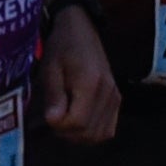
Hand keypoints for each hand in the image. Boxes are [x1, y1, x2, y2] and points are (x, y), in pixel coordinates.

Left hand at [37, 8, 119, 143]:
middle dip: (68, 133)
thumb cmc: (61, 46)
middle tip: (54, 120)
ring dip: (80, 136)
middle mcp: (108, 93)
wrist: (81, 29)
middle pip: (89, 132)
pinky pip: (109, 129)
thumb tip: (53, 121)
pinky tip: (79, 122)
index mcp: (90, 83)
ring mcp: (115, 97)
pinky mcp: (117, 99)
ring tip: (65, 121)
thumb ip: (54, 95)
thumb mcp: (50, 68)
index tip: (48, 117)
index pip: (78, 122)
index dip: (59, 126)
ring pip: (100, 134)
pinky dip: (93, 133)